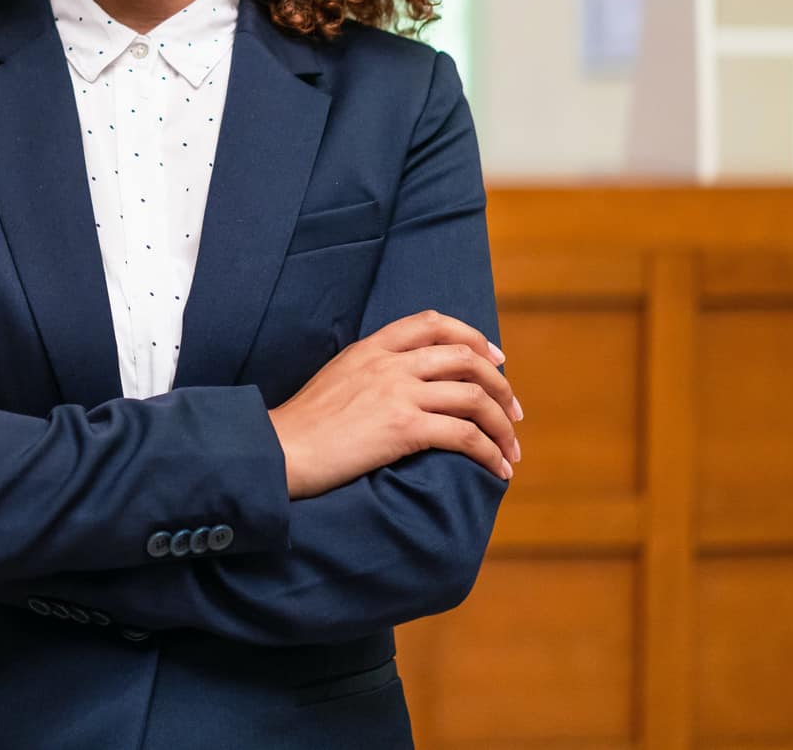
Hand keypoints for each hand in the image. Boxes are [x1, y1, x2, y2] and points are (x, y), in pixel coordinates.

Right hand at [267, 309, 522, 498]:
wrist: (278, 451)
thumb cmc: (302, 427)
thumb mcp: (335, 379)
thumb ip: (369, 373)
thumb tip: (403, 388)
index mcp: (371, 348)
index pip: (432, 322)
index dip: (473, 337)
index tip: (495, 360)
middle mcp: (388, 364)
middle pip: (466, 357)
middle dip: (501, 385)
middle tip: (514, 412)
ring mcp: (397, 393)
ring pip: (474, 396)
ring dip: (503, 425)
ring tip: (511, 450)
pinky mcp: (403, 428)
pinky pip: (465, 435)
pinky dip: (491, 453)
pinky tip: (498, 470)